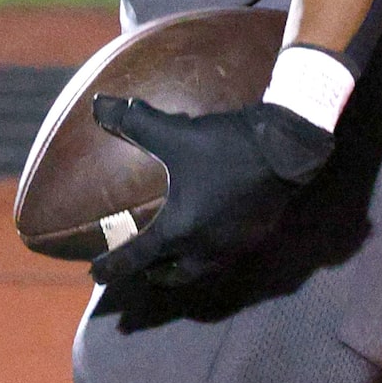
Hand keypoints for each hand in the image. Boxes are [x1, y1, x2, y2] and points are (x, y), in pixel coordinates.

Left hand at [90, 94, 334, 287]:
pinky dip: (206, 254)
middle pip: (172, 275)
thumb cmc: (223, 147)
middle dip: (152, 272)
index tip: (96, 274)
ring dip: (181, 265)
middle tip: (140, 266)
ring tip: (171, 253)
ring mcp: (232, 248)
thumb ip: (133, 123)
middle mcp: (204, 250)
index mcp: (178, 230)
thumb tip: (98, 107)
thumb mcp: (174, 133)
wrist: (284, 150)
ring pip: (199, 270)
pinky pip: (222, 257)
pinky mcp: (253, 239)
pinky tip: (208, 234)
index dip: (113, 266)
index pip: (136, 257)